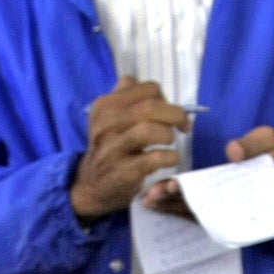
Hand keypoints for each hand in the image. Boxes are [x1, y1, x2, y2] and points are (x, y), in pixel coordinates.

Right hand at [70, 78, 189, 221]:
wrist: (91, 184)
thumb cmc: (109, 147)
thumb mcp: (109, 118)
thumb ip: (126, 97)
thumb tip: (151, 89)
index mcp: (105, 106)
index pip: (147, 89)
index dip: (165, 99)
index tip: (169, 112)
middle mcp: (105, 124)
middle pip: (150, 107)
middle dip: (175, 115)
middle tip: (182, 126)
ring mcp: (112, 149)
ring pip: (149, 129)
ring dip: (168, 135)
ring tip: (169, 143)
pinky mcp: (123, 172)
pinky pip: (155, 158)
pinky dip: (169, 157)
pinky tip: (169, 159)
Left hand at [142, 124, 273, 218]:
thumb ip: (255, 146)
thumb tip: (232, 152)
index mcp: (242, 191)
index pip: (213, 196)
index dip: (192, 193)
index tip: (173, 185)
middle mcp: (230, 205)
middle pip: (197, 208)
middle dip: (172, 202)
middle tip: (150, 195)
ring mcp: (222, 206)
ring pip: (192, 211)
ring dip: (169, 206)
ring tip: (146, 198)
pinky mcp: (216, 203)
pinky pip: (193, 208)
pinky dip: (173, 204)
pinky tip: (155, 198)